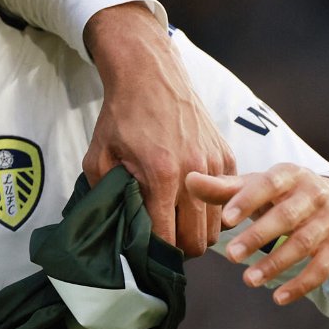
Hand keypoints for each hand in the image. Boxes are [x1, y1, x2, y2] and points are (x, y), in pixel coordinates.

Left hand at [82, 2, 234, 256]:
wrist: (150, 75)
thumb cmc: (122, 116)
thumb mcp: (99, 156)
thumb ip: (106, 193)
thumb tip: (116, 226)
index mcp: (161, 175)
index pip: (167, 237)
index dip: (156, 252)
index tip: (146, 253)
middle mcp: (195, 173)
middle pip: (199, 241)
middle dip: (180, 250)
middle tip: (164, 244)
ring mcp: (216, 164)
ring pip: (218, 225)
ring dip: (199, 232)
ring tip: (178, 224)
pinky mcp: (227, 156)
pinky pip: (229, 199)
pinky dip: (214, 209)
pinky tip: (192, 202)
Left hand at [186, 165, 328, 304]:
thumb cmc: (284, 195)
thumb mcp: (258, 187)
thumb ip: (224, 188)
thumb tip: (189, 180)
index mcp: (289, 175)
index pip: (268, 185)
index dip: (247, 201)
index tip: (226, 220)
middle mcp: (314, 195)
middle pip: (285, 217)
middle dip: (257, 237)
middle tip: (230, 256)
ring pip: (303, 244)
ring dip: (275, 264)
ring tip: (248, 280)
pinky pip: (321, 268)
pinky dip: (300, 284)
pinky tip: (278, 298)